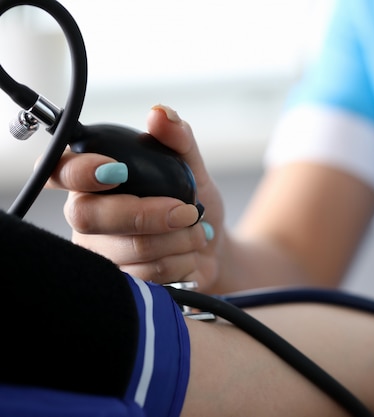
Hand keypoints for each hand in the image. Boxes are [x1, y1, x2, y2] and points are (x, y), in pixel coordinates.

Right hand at [47, 105, 225, 291]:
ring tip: (197, 232)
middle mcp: (87, 215)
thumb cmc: (193, 202)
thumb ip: (178, 139)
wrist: (211, 248)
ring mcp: (100, 252)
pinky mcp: (119, 281)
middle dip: (149, 214)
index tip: (117, 171)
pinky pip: (146, 277)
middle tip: (189, 211)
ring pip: (129, 250)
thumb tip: (159, 115)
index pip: (61, 171)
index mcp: (94, 179)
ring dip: (179, 240)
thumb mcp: (192, 167)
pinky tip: (189, 255)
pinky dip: (181, 263)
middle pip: (92, 217)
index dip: (80, 172)